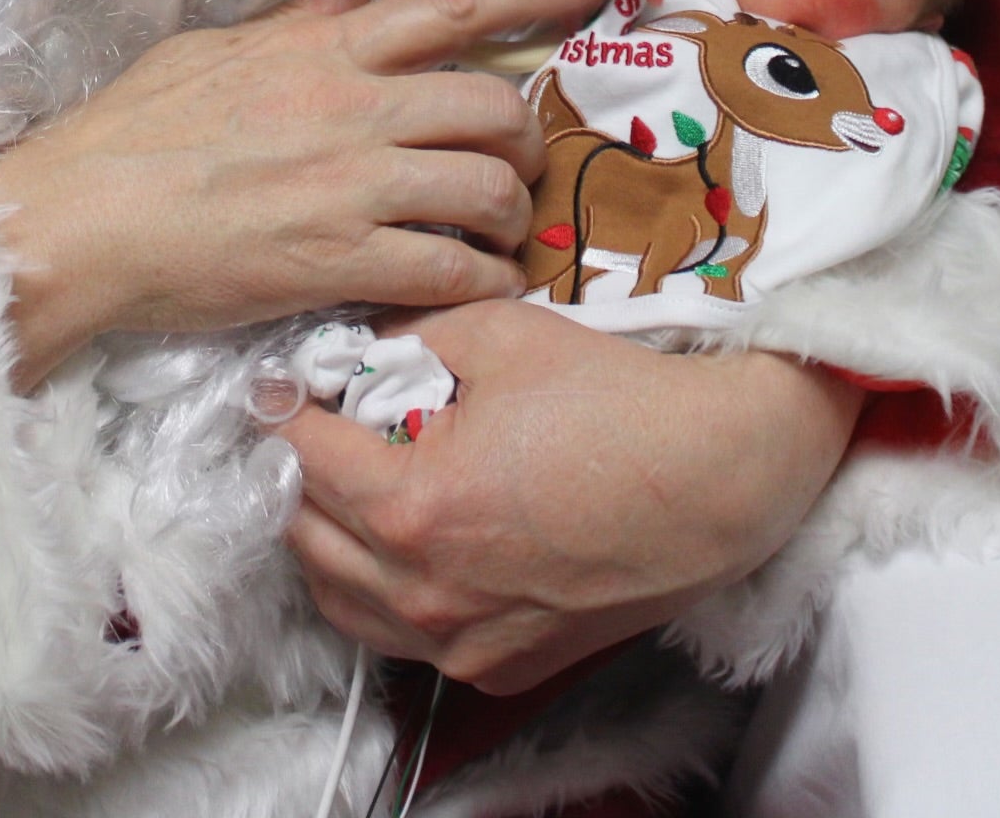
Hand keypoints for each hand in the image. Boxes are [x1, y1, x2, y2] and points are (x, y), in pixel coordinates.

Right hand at [0, 0, 616, 384]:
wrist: (78, 221)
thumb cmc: (128, 134)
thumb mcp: (215, 48)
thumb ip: (302, 18)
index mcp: (322, 51)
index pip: (449, 8)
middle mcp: (353, 108)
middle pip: (492, 106)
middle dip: (524, 137)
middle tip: (516, 164)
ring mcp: (351, 186)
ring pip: (486, 188)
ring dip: (511, 215)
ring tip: (501, 236)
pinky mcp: (340, 261)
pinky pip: (450, 270)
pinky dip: (485, 283)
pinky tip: (486, 290)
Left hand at [278, 300, 860, 691]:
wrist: (721, 479)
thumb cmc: (619, 401)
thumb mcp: (500, 333)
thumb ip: (409, 338)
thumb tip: (360, 350)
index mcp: (413, 506)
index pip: (301, 455)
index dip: (283, 408)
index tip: (279, 385)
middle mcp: (424, 591)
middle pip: (305, 533)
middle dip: (300, 473)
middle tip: (317, 428)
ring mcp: (460, 641)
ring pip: (342, 598)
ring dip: (330, 538)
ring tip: (353, 484)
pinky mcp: (499, 666)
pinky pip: (405, 634)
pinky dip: (386, 591)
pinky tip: (410, 543)